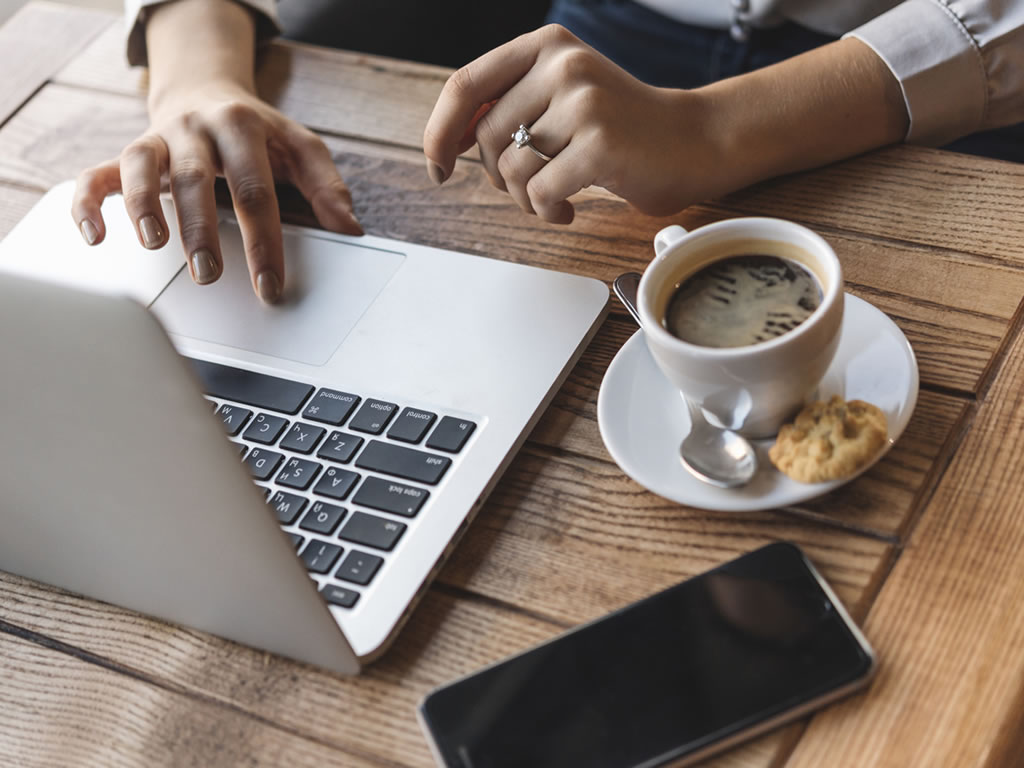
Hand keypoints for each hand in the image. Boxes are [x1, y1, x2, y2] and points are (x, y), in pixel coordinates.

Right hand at [72, 82, 361, 302]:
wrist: (207, 93)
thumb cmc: (259, 134)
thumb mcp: (301, 149)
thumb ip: (326, 187)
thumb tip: (352, 229)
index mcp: (243, 128)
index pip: (256, 191)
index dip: (264, 241)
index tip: (270, 286)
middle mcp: (196, 129)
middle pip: (197, 181)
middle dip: (202, 230)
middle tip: (209, 275)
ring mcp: (158, 140)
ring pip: (143, 168)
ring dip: (144, 208)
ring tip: (154, 245)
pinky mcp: (127, 153)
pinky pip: (98, 175)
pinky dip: (89, 202)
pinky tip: (97, 236)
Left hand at [423, 25, 711, 223]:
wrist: (694, 141)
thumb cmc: (622, 129)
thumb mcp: (562, 97)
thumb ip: (510, 105)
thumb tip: (446, 141)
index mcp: (546, 47)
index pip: (465, 86)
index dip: (439, 132)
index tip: (438, 166)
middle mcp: (563, 65)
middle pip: (486, 138)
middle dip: (498, 178)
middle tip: (531, 188)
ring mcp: (583, 102)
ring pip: (510, 170)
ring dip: (525, 200)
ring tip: (554, 199)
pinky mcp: (599, 143)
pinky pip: (540, 192)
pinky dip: (547, 212)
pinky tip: (568, 210)